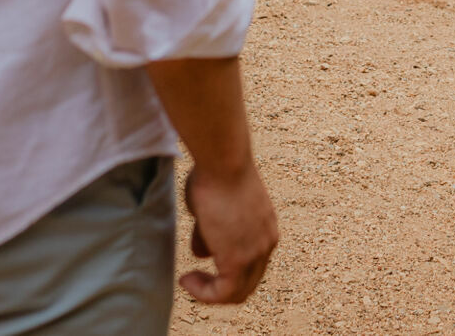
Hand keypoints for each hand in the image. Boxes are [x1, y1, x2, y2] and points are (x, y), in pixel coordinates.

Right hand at [181, 161, 278, 303]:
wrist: (223, 160)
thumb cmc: (215, 172)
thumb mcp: (212, 207)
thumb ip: (209, 232)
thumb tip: (202, 252)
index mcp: (265, 227)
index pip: (252, 263)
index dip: (225, 269)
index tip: (199, 261)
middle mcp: (267, 241)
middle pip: (248, 282)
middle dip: (218, 285)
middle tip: (194, 278)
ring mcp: (256, 252)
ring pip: (237, 292)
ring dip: (209, 292)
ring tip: (188, 281)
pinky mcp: (239, 259)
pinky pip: (224, 292)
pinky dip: (204, 293)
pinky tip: (186, 280)